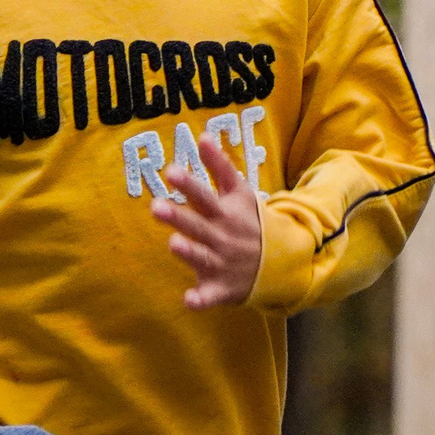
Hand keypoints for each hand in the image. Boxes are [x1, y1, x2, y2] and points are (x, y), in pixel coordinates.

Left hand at [150, 133, 262, 308]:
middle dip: (178, 217)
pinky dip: (201, 299)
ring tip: (173, 244)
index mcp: (224, 213)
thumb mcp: (239, 192)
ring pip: (202, 258)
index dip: (188, 183)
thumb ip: (220, 165)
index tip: (170, 171)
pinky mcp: (220, 288)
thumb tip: (203, 134)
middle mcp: (221, 237)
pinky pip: (210, 296)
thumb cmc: (250, 221)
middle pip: (197, 225)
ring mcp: (221, 263)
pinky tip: (189, 300)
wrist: (279, 262)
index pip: (204, 195)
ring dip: (189, 253)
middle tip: (155, 207)